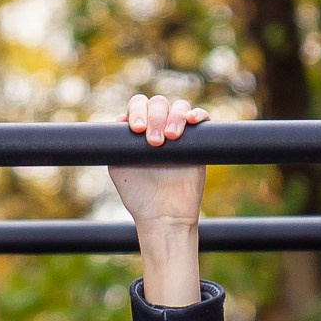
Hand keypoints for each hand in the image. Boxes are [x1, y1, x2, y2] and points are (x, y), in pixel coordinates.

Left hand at [108, 93, 209, 226]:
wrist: (163, 216)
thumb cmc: (139, 195)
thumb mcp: (118, 167)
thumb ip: (117, 144)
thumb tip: (121, 119)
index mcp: (140, 130)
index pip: (139, 105)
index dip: (137, 111)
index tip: (137, 129)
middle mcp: (159, 127)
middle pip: (158, 103)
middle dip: (155, 117)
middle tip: (154, 141)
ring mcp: (179, 133)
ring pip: (180, 107)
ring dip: (175, 116)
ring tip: (171, 137)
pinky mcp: (198, 141)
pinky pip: (202, 118)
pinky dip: (198, 115)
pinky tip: (191, 122)